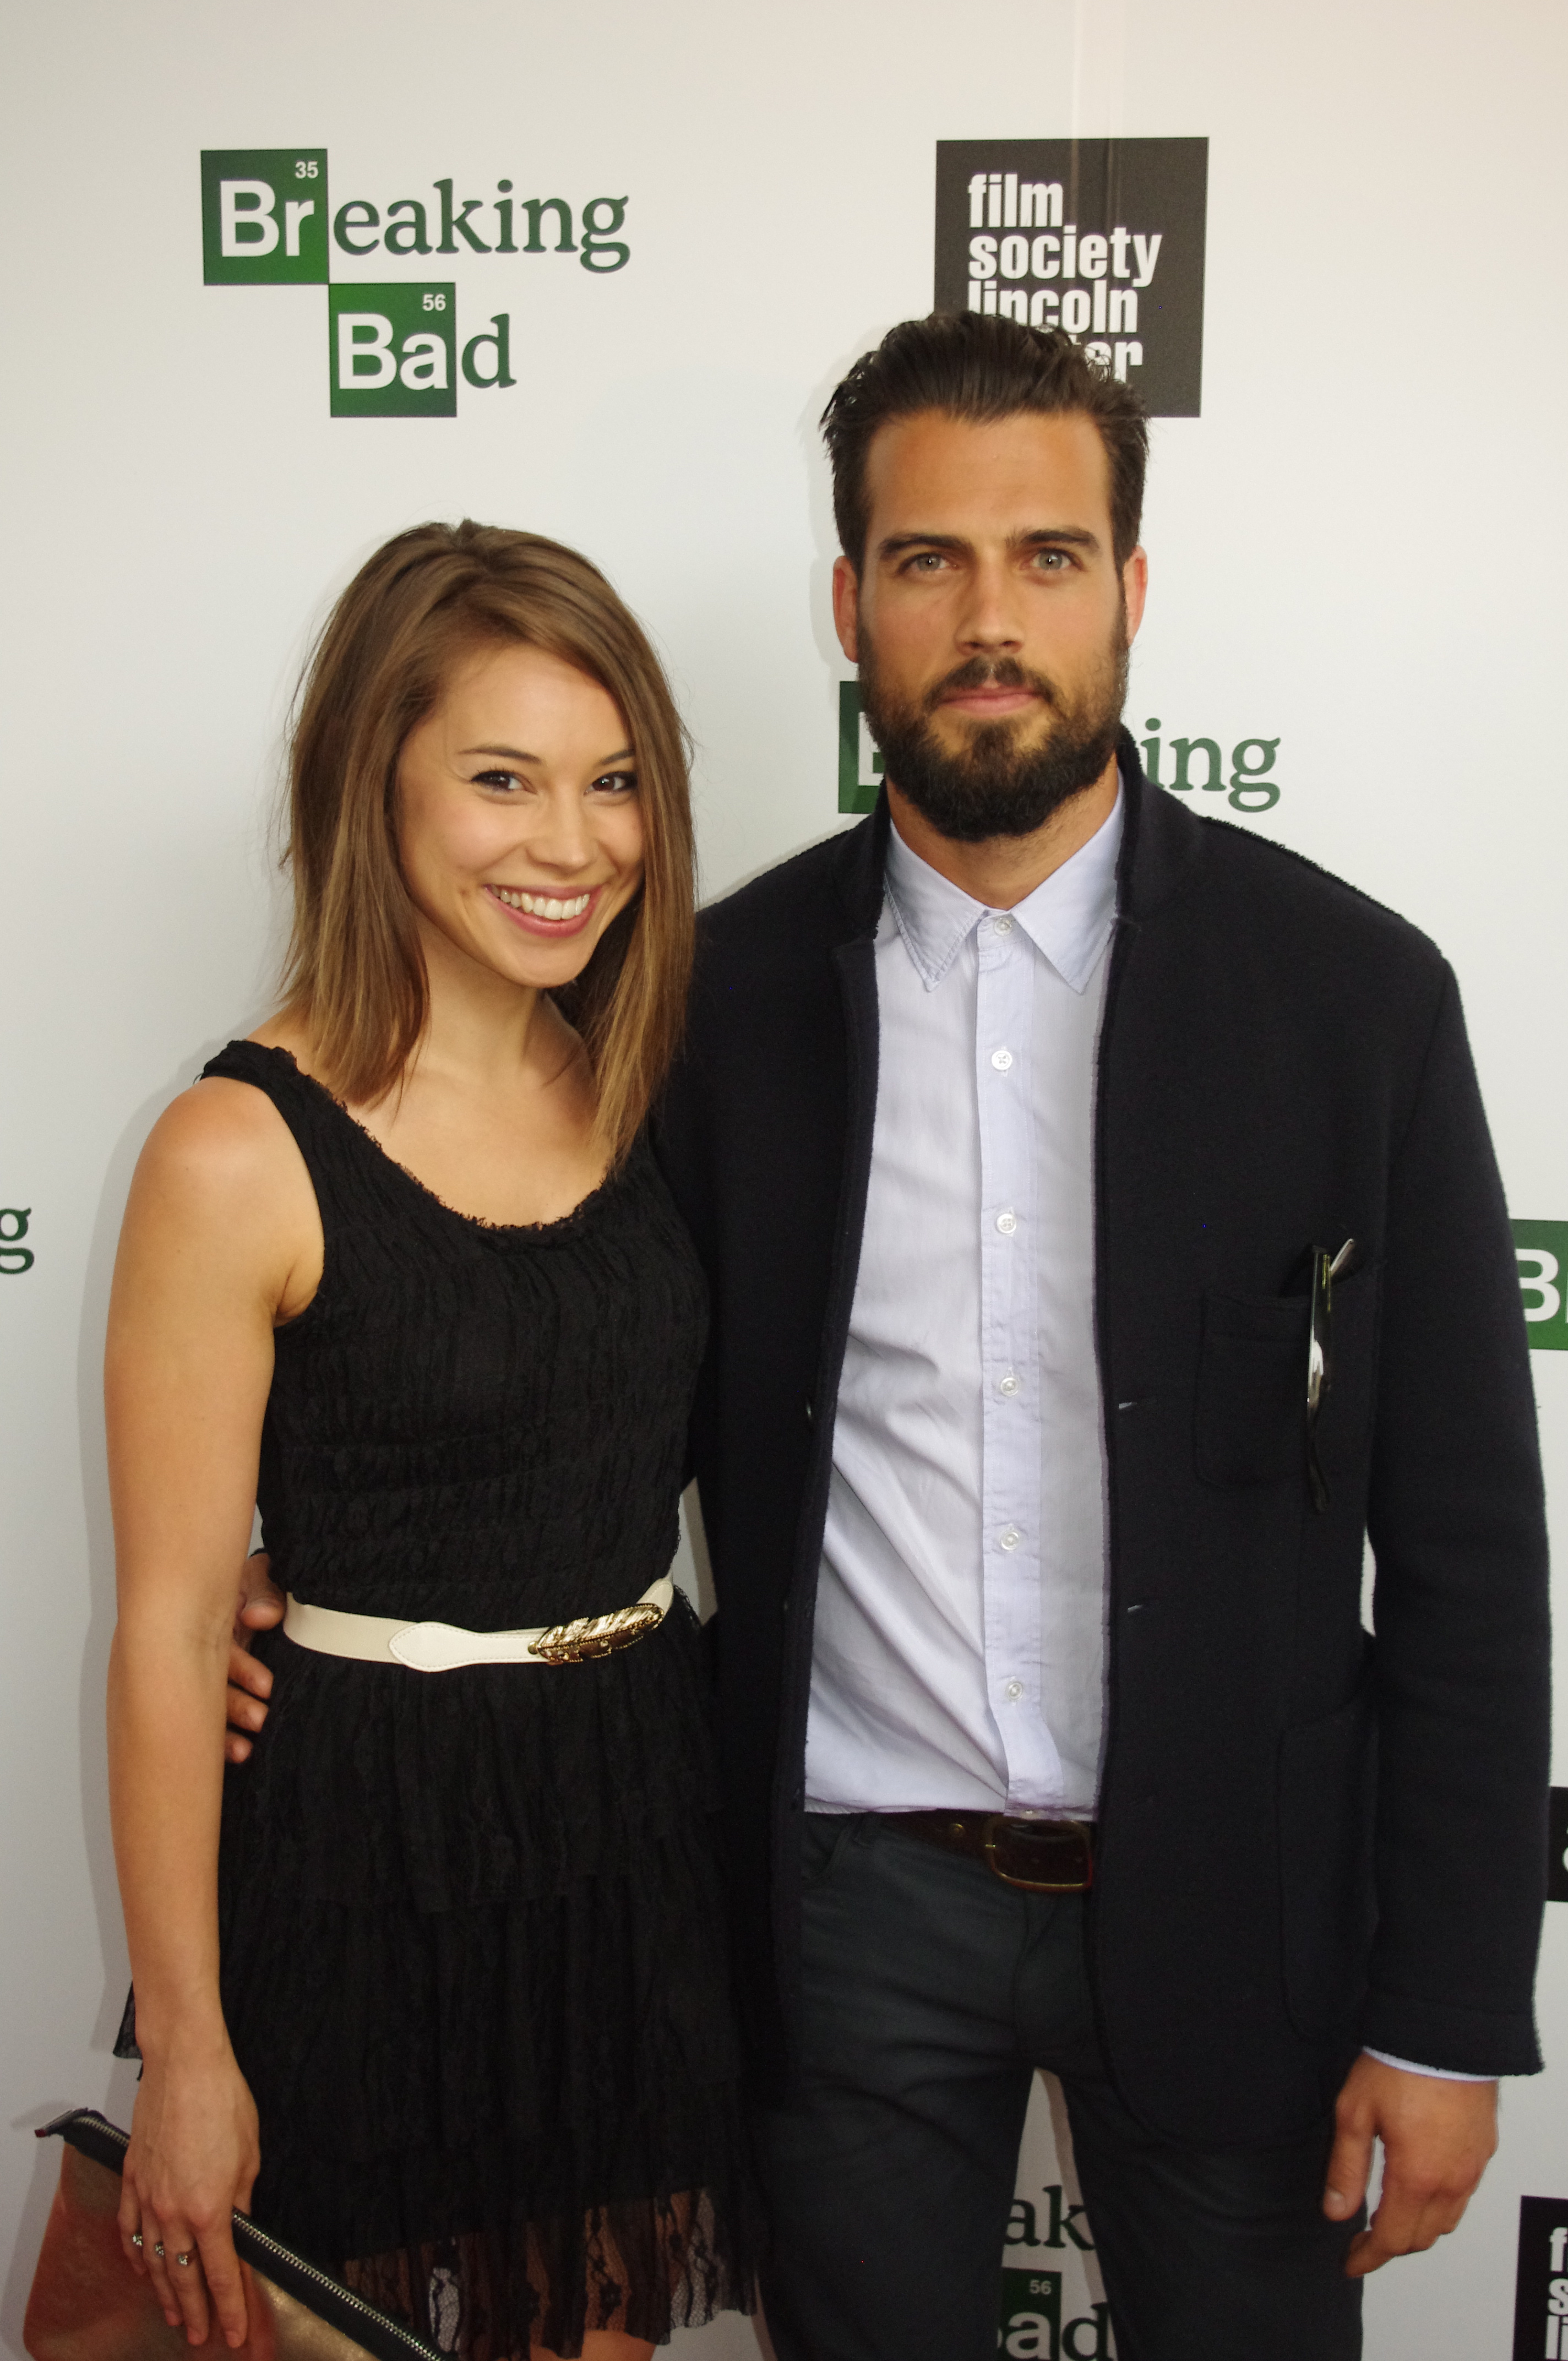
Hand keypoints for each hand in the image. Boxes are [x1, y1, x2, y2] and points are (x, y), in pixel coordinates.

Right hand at [118, 2041, 259, 2345]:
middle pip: (182, 2277)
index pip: (222, 2274)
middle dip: (194, 2312)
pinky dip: (133, 2255)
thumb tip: (241, 2229)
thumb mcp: (250, 2155)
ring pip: (152, 2260)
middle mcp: (173, 2211)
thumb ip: (243, 2201)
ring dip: (163, 2291)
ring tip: (173, 2314)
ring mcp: (148, 2197)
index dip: (230, 2308)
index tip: (235, 2332)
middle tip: (200, 2337)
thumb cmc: (222, 2099)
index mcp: (209, 2209)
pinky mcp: (132, 2178)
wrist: (184, 2064)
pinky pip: (128, 2229)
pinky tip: (139, 2268)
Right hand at [224, 1553, 283, 1764]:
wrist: (250, 1594)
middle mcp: (201, 1653)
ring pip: (206, 1708)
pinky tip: (234, 1757)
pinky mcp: (211, 1696)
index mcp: (209, 1625)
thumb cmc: (251, 1586)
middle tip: (260, 1721)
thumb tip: (260, 1618)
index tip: (266, 1685)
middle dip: (232, 1707)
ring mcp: (203, 1676)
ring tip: (245, 1751)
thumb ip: (263, 1592)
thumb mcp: (258, 1578)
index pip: (219, 1649)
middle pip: (207, 1684)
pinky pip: (208, 1722)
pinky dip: (219, 1741)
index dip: (241, 1668)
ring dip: (223, 1731)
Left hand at [1323, 2054, 1497, 2274]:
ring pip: (1446, 2221)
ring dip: (1418, 2227)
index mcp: (1416, 2177)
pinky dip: (1440, 2204)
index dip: (1368, 2257)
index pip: (1392, 2239)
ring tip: (1390, 2215)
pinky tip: (1421, 2187)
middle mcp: (1451, 2180)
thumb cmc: (1398, 2065)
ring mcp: (1472, 2167)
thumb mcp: (1355, 2114)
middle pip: (1421, 2238)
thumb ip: (1346, 2169)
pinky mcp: (1483, 2151)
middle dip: (1391, 2244)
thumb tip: (1336, 2212)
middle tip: (1364, 2239)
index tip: (1351, 2263)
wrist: (1443, 2032)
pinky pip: (1463, 2195)